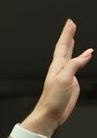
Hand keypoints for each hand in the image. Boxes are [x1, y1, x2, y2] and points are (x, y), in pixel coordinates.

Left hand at [25, 19, 91, 134]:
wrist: (50, 114)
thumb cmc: (52, 99)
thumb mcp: (64, 79)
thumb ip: (74, 65)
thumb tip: (86, 54)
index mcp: (57, 66)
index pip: (62, 46)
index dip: (67, 34)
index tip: (70, 22)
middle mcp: (60, 68)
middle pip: (65, 48)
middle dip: (68, 36)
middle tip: (71, 25)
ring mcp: (66, 75)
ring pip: (69, 56)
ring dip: (72, 46)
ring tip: (73, 37)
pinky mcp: (71, 82)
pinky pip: (77, 66)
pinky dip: (80, 59)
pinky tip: (84, 57)